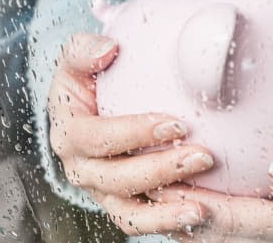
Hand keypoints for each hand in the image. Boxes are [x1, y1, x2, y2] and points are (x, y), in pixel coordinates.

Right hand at [48, 33, 213, 232]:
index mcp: (70, 134)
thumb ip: (84, 49)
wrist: (92, 106)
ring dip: (166, 211)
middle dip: (160, 169)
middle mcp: (83, 168)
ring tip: (201, 206)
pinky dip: (167, 223)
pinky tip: (198, 214)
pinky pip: (142, 222)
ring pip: (129, 212)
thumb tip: (108, 48)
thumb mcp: (77, 60)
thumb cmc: (89, 80)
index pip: (99, 138)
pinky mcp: (122, 204)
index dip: (135, 133)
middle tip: (202, 156)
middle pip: (118, 179)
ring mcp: (103, 191)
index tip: (176, 123)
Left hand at [144, 135, 272, 241]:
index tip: (162, 186)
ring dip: (191, 225)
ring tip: (156, 198)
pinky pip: (246, 237)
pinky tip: (195, 207)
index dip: (197, 206)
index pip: (239, 220)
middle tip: (143, 191)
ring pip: (230, 242)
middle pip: (225, 237)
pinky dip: (215, 226)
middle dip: (181, 218)